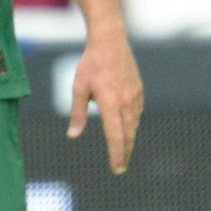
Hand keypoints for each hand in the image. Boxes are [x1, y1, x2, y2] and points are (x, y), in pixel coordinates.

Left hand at [68, 32, 144, 173]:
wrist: (110, 41)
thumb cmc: (91, 65)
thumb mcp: (78, 88)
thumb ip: (77, 114)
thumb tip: (73, 136)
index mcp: (110, 102)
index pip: (115, 136)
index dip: (116, 155)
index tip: (116, 169)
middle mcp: (125, 101)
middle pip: (128, 135)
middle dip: (124, 153)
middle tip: (120, 167)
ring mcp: (134, 96)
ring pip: (133, 124)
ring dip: (128, 139)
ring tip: (123, 151)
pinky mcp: (138, 90)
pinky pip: (136, 113)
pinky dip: (132, 124)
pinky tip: (127, 128)